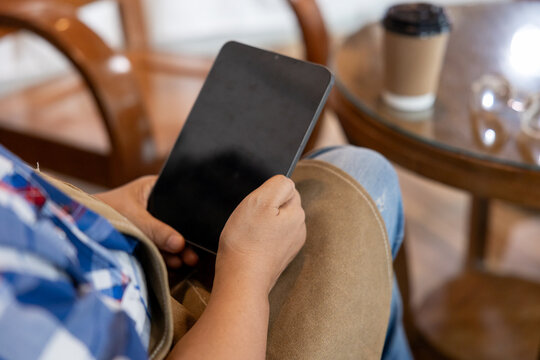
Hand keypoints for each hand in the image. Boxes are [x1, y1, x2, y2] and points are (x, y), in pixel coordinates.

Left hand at [95, 176, 197, 267]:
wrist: (79, 228)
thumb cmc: (104, 212)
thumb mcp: (135, 220)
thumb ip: (158, 231)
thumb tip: (181, 244)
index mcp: (153, 187)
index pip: (179, 198)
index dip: (190, 215)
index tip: (198, 232)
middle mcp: (154, 201)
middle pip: (176, 220)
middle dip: (184, 238)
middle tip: (192, 254)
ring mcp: (149, 219)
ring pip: (168, 234)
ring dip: (176, 249)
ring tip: (185, 261)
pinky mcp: (143, 235)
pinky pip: (159, 244)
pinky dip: (166, 253)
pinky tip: (174, 262)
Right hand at [216, 175, 305, 294]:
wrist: (241, 280)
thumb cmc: (247, 240)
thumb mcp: (260, 200)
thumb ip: (278, 184)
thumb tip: (286, 183)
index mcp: (298, 214)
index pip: (286, 188)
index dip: (267, 193)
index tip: (256, 207)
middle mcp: (299, 230)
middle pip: (280, 206)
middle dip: (265, 208)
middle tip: (250, 221)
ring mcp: (289, 247)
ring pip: (273, 223)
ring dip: (261, 224)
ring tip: (248, 235)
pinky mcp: (278, 259)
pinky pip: (268, 240)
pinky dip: (258, 240)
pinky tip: (249, 246)